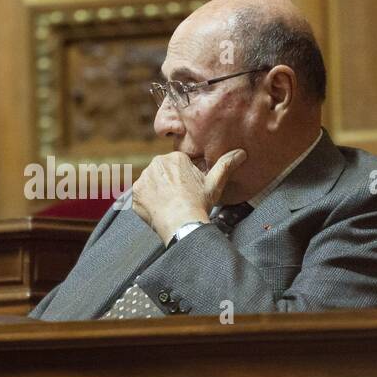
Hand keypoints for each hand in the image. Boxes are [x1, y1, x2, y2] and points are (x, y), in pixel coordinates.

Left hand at [131, 149, 246, 244]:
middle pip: (163, 173)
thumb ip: (226, 164)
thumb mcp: (215, 183)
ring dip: (158, 192)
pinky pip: (141, 196)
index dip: (184, 179)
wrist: (182, 224)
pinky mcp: (135, 193)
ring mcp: (143, 179)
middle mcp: (156, 164)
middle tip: (179, 199)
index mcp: (174, 157)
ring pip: (152, 183)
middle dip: (169, 184)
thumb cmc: (199, 203)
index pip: (177, 165)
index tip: (189, 191)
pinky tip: (160, 210)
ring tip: (170, 205)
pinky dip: (148, 203)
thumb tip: (241, 152)